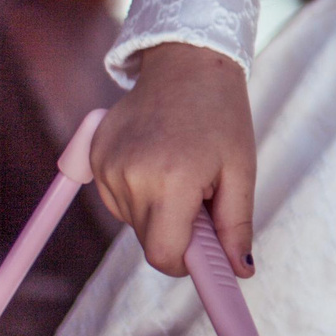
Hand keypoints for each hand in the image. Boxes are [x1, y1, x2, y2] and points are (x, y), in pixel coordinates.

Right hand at [91, 43, 256, 279]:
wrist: (186, 62)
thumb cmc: (221, 116)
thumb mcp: (241, 171)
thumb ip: (235, 226)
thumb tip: (239, 273)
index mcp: (171, 181)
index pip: (164, 255)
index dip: (186, 263)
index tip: (204, 254)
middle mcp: (131, 176)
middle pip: (149, 239)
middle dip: (177, 230)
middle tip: (202, 194)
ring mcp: (106, 166)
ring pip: (133, 220)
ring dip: (158, 209)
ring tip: (180, 167)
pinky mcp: (94, 156)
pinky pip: (117, 198)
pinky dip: (139, 191)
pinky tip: (157, 158)